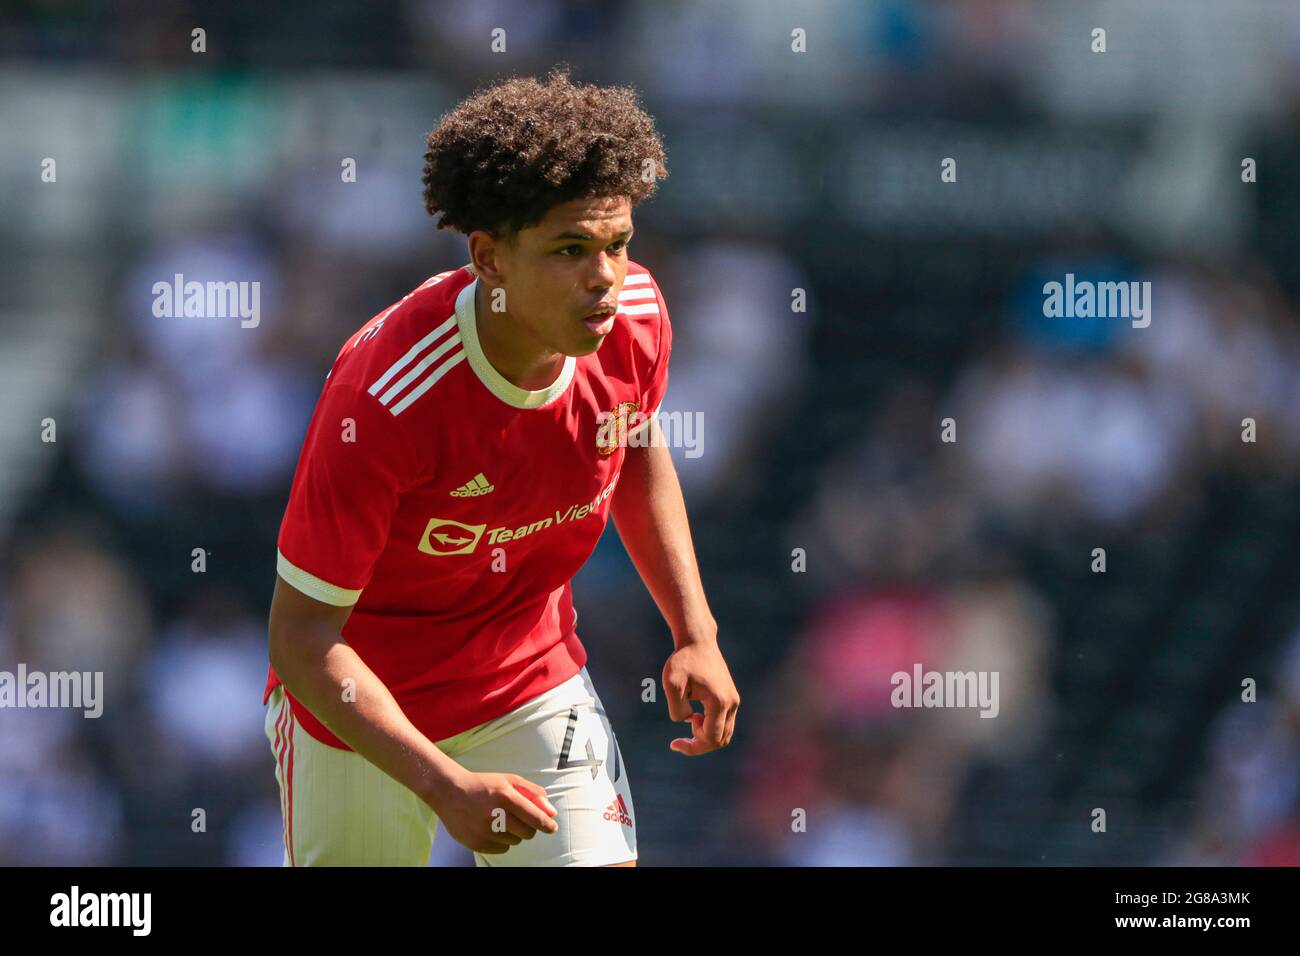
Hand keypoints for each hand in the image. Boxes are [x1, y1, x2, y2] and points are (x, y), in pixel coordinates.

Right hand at [432, 770, 558, 853]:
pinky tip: (490, 828)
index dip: (546, 824)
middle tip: (519, 818)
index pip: (534, 817)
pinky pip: (502, 849)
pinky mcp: (476, 843)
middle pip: (527, 833)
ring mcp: (484, 831)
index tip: (552, 827)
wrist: (449, 792)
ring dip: (513, 833)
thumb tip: (552, 813)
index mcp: (505, 796)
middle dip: (529, 827)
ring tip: (499, 819)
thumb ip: (533, 793)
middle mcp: (494, 815)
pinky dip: (501, 841)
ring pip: (515, 842)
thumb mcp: (509, 780)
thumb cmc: (484, 785)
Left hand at [662, 639, 739, 754]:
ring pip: (725, 734)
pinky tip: (695, 716)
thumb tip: (689, 722)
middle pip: (721, 740)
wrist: (698, 641)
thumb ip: (677, 711)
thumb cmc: (683, 661)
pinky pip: (724, 723)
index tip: (673, 742)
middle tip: (679, 740)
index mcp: (719, 702)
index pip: (711, 739)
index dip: (693, 747)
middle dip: (700, 745)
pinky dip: (710, 727)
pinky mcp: (731, 698)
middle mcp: (732, 703)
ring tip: (690, 722)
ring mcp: (734, 700)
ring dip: (706, 736)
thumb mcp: (671, 685)